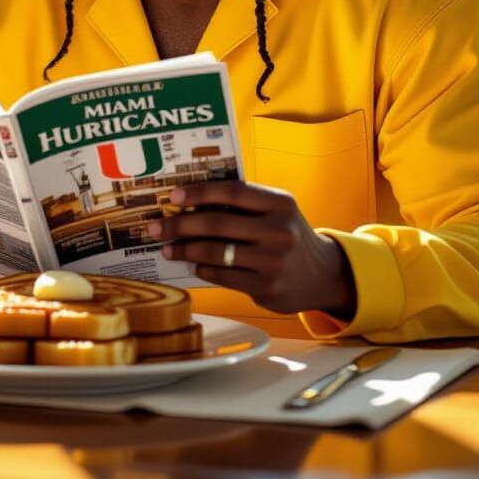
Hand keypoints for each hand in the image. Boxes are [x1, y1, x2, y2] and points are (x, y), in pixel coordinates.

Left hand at [147, 181, 355, 317]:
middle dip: (180, 225)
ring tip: (168, 249)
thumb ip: (244, 204)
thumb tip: (190, 200)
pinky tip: (193, 264)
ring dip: (185, 249)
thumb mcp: (276, 211)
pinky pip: (224, 276)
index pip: (232, 191)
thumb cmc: (285, 233)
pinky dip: (203, 269)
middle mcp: (279, 230)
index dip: (200, 192)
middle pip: (218, 224)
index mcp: (280, 202)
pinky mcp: (267, 287)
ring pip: (216, 252)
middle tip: (157, 228)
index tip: (173, 196)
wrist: (322, 273)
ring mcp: (274, 261)